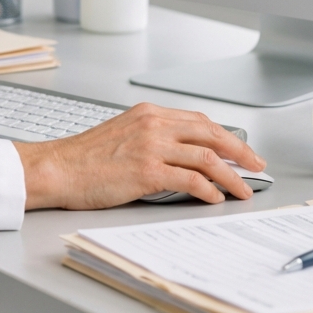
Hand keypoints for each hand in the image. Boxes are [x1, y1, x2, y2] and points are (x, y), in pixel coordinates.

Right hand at [15, 102, 266, 208]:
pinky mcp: (146, 171)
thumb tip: (183, 157)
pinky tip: (214, 198)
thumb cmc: (84, 158)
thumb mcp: (122, 135)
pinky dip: (208, 190)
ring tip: (242, 190)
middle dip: (239, 152)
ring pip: (206, 157)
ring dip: (230, 176)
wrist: (57, 168)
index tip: (240, 150)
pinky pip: (190, 180)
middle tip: (255, 167)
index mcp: (148, 114)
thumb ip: (152, 138)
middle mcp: (153, 125)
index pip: (198, 120)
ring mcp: (150, 147)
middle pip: (210, 133)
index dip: (225, 136)